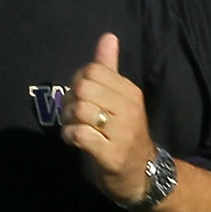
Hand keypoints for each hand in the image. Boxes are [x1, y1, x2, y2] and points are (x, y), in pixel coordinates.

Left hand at [59, 33, 155, 202]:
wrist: (142, 175)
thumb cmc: (124, 135)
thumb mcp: (120, 100)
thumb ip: (109, 69)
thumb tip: (108, 36)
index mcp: (130, 92)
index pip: (92, 70)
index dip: (78, 82)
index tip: (80, 97)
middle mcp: (129, 109)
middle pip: (83, 88)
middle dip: (70, 102)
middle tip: (73, 115)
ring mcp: (121, 133)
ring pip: (80, 111)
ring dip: (68, 121)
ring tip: (75, 128)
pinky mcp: (111, 154)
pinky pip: (79, 134)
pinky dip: (70, 136)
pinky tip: (76, 141)